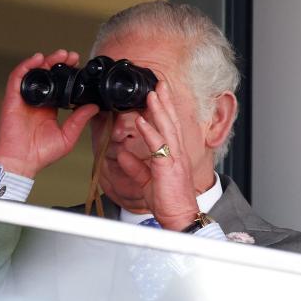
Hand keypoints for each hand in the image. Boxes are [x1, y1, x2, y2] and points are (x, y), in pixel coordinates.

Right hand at [0, 50, 99, 177]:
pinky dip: (26, 66)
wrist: (21, 162)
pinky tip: (37, 59)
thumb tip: (93, 107)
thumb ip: (79, 120)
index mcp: (48, 109)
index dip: (67, 74)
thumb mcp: (67, 136)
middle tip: (71, 56)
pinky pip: (17, 77)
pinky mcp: (12, 99)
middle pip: (47, 75)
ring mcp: (23, 99)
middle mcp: (36, 102)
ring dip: (45, 61)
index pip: (58, 86)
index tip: (78, 66)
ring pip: (33, 73)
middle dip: (58, 63)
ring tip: (58, 55)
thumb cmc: (39, 154)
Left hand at [115, 81, 199, 230]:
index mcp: (173, 155)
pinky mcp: (169, 168)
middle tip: (158, 83)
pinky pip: (159, 146)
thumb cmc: (167, 201)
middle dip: (164, 101)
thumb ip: (135, 167)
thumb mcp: (146, 181)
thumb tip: (121, 154)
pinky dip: (150, 132)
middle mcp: (177, 153)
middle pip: (170, 121)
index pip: (168, 127)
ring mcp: (175, 159)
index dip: (163, 110)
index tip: (157, 95)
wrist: (179, 217)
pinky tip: (143, 120)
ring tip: (152, 94)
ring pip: (167, 129)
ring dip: (159, 110)